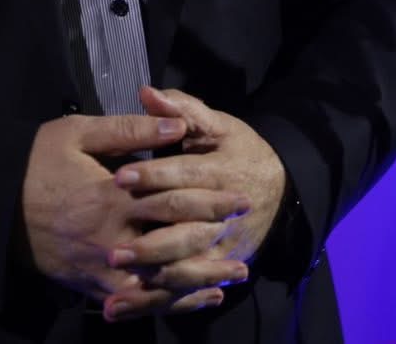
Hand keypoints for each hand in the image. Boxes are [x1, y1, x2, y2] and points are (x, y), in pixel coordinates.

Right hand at [20, 112, 250, 318]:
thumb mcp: (78, 133)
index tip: (240, 199)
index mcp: (114, 199)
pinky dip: (167, 304)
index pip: (175, 203)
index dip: (211, 202)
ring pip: (160, 284)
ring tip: (230, 280)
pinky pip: (135, 301)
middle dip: (213, 249)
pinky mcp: (89, 286)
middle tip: (244, 247)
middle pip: (175, 250)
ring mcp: (100, 268)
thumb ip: (130, 130)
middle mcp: (112, 239)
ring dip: (198, 283)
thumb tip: (175, 128)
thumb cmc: (35, 162)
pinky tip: (190, 300)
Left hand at [99, 86, 287, 318]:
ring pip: (188, 267)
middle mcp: (224, 215)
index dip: (154, 176)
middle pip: (187, 230)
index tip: (119, 178)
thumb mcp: (217, 125)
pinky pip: (190, 288)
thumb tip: (147, 92)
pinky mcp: (220, 267)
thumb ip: (182, 110)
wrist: (282, 187)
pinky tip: (125, 303)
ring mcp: (223, 246)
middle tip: (113, 249)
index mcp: (222, 173)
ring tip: (119, 281)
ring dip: (153, 277)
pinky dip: (160, 299)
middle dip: (150, 242)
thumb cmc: (239, 150)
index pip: (186, 176)